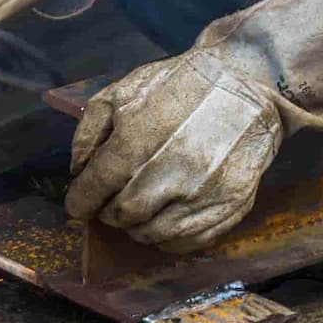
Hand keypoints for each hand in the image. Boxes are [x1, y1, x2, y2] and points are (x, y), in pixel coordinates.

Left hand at [65, 0, 322, 251]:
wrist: (246, 81)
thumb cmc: (179, 84)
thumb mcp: (123, 91)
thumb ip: (90, 131)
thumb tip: (77, 171)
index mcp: (138, 140)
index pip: (96, 188)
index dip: (80, 201)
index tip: (77, 205)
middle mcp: (170, 170)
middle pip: (123, 214)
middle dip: (108, 214)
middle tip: (108, 205)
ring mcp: (204, 192)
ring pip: (154, 233)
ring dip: (136, 227)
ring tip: (136, 212)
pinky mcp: (230, 204)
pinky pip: (189, 240)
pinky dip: (168, 239)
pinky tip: (163, 220)